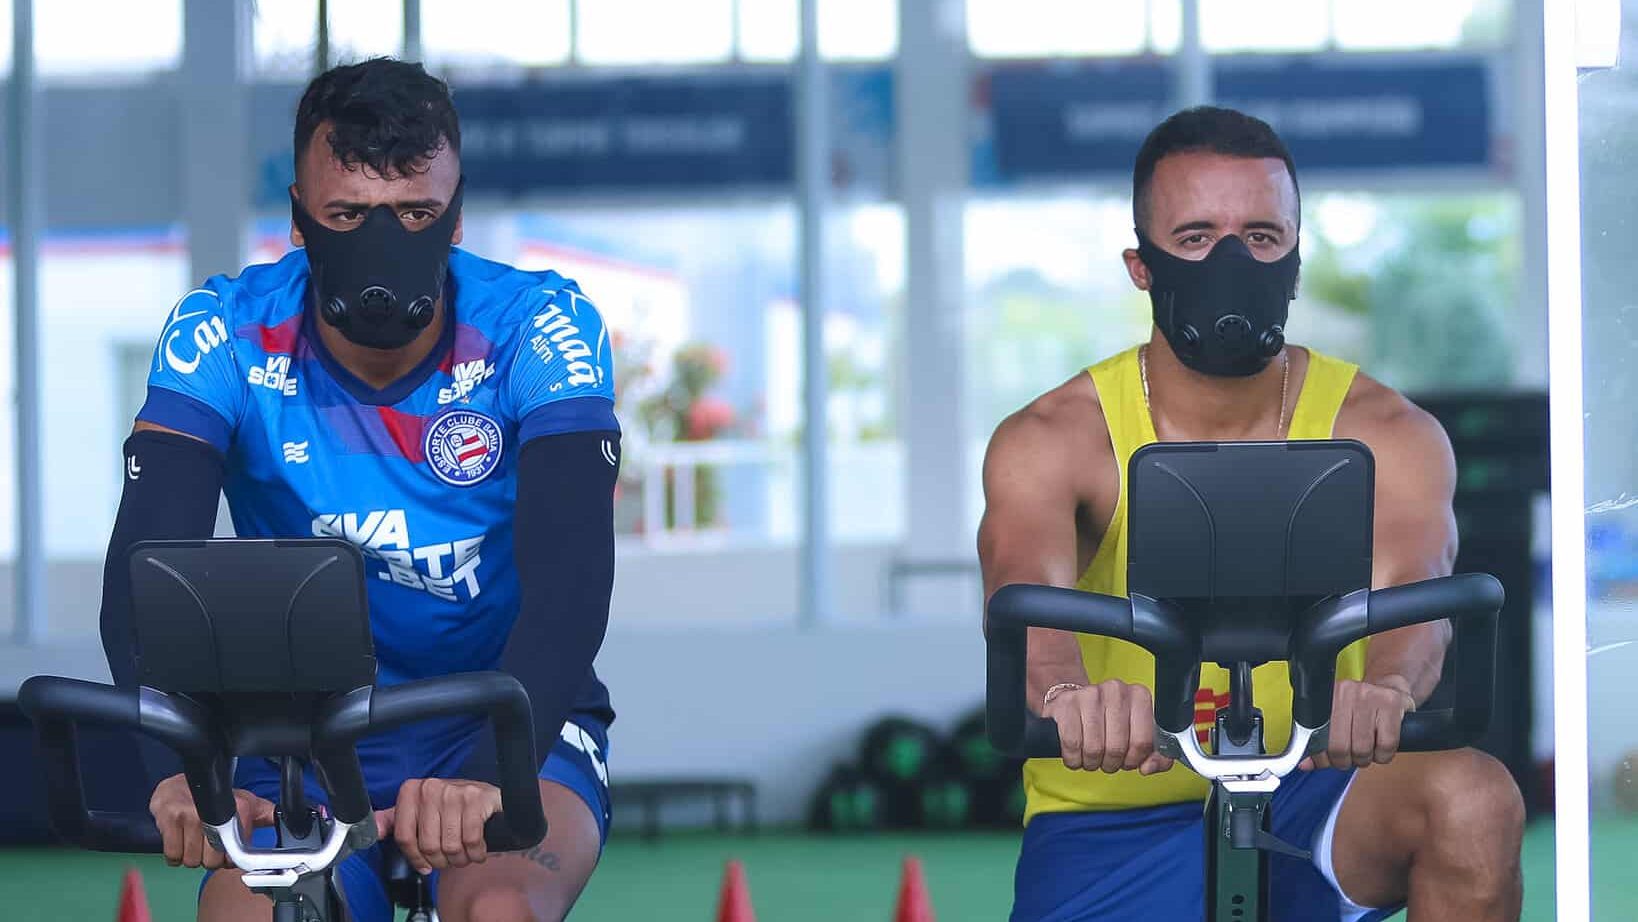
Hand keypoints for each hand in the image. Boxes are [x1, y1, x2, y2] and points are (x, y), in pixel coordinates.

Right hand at [149, 773, 275, 869]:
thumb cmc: (214, 797)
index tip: (226, 852)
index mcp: (239, 807)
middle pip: (211, 862)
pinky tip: (181, 840)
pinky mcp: (169, 819)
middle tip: (207, 844)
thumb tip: (287, 824)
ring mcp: (190, 815)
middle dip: (209, 858)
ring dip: (191, 856)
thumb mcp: (244, 803)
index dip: (229, 859)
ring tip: (194, 839)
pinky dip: (175, 855)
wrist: (179, 783)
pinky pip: (173, 856)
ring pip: (192, 860)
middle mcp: (214, 811)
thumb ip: (265, 815)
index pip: (237, 854)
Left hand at [376, 778, 501, 873]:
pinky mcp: (476, 798)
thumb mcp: (418, 810)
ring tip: (464, 855)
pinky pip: (471, 839)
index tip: (424, 865)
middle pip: (427, 844)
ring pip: (450, 845)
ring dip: (460, 859)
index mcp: (411, 791)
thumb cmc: (450, 807)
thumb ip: (394, 821)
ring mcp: (454, 792)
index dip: (415, 858)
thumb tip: (373, 831)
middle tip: (449, 860)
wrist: (486, 797)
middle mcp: (430, 787)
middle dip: (441, 860)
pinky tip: (477, 850)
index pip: (404, 837)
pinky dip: (476, 852)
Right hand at [1042, 680, 1173, 774]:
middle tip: (1107, 759)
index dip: (1134, 759)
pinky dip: (1073, 758)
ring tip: (1091, 756)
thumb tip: (1148, 767)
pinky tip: (1076, 753)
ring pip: (1094, 748)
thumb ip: (1156, 756)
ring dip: (1092, 762)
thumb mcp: (1137, 737)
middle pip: (1117, 747)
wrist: (1075, 704)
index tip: (1128, 759)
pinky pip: (1072, 744)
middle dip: (1112, 763)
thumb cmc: (1109, 723)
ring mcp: (1089, 695)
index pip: (1143, 741)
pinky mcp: (1066, 704)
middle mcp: (1116, 690)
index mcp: (1139, 696)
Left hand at [1300, 675, 1416, 769]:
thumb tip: (1305, 764)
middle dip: (1345, 761)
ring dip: (1364, 759)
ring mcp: (1368, 696)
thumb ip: (1319, 741)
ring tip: (1366, 751)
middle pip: (1339, 746)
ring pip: (1362, 748)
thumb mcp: (1336, 719)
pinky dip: (1383, 755)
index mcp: (1327, 697)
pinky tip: (1381, 747)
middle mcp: (1346, 693)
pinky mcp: (1390, 704)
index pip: (1317, 736)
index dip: (1322, 757)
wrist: (1389, 688)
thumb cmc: (1360, 708)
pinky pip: (1385, 745)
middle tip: (1351, 757)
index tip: (1329, 761)